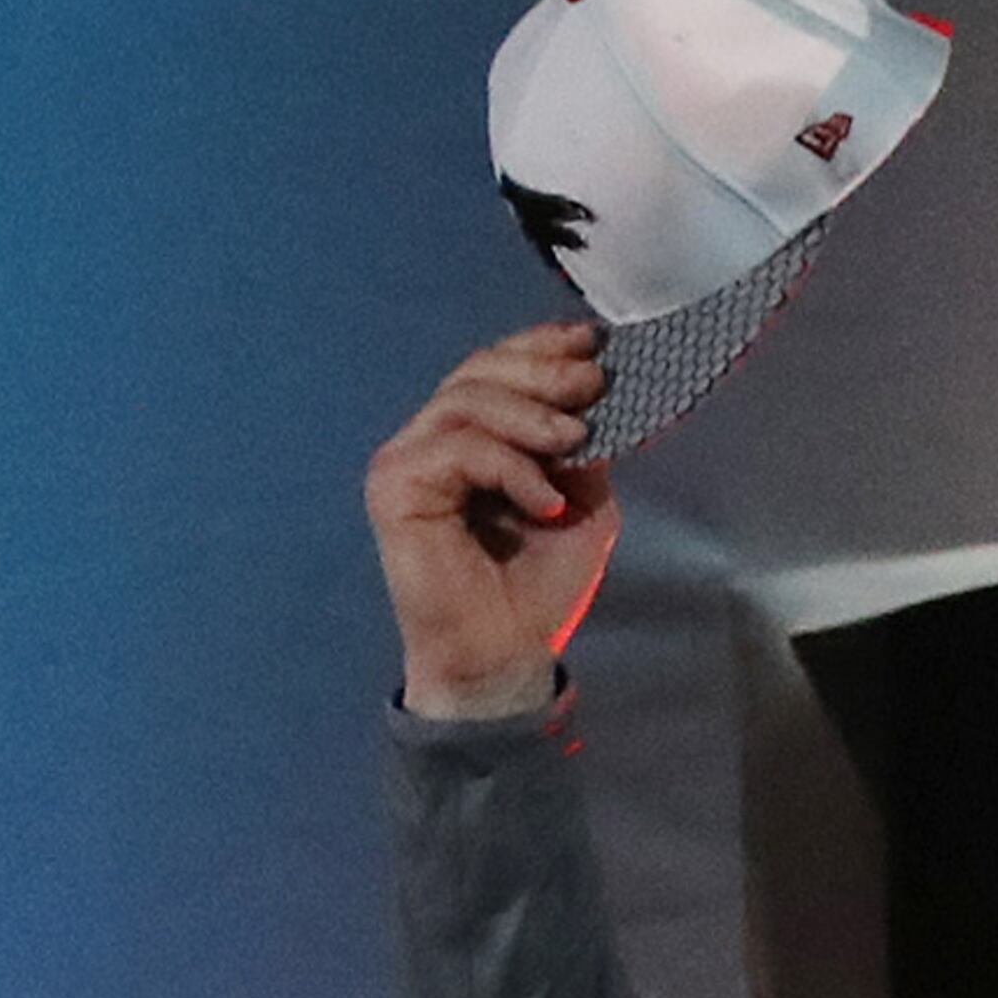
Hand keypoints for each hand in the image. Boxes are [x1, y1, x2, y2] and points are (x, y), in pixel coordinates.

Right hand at [363, 320, 621, 717]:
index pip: (496, 368)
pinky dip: (510, 467)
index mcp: (474, 436)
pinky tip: (545, 501)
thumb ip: (586, 452)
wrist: (505, 656)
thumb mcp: (584, 505)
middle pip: (479, 371)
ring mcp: (409, 460)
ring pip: (467, 401)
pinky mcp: (395, 487)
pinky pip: (457, 449)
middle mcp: (433, 439)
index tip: (594, 342)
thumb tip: (602, 401)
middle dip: (542, 370)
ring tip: (574, 439)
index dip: (541, 345)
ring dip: (531, 414)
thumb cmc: (537, 588)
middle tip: (591, 383)